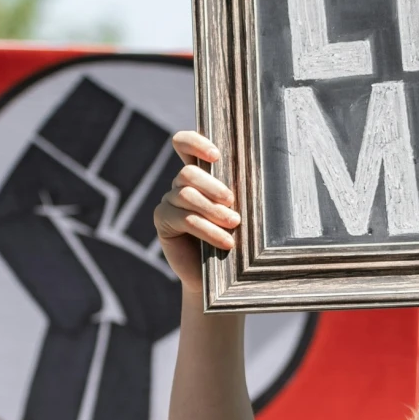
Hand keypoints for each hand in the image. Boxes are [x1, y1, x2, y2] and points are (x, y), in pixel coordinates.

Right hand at [153, 131, 240, 294]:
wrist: (219, 276)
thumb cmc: (234, 238)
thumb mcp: (236, 210)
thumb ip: (235, 192)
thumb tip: (255, 174)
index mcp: (198, 174)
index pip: (184, 144)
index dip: (195, 143)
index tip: (216, 156)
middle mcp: (179, 184)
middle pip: (188, 173)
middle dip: (212, 186)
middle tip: (232, 201)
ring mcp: (168, 201)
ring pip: (186, 195)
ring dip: (213, 210)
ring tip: (234, 223)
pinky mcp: (163, 221)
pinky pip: (185, 219)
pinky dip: (208, 230)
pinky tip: (226, 242)